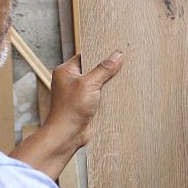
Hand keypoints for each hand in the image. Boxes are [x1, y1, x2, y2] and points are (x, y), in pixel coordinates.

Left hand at [9, 51, 122, 177]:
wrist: (67, 135)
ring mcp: (78, 93)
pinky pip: (99, 95)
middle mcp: (70, 81)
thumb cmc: (70, 110)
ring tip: (121, 80)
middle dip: (106, 70)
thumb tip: (117, 55)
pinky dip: (107, 96)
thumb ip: (104, 69)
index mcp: (66, 71)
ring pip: (97, 83)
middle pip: (93, 69)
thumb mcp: (89, 84)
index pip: (86, 56)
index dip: (100, 54)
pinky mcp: (85, 105)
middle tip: (121, 65)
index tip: (115, 52)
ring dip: (107, 84)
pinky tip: (117, 94)